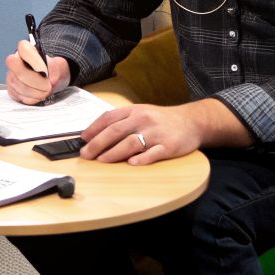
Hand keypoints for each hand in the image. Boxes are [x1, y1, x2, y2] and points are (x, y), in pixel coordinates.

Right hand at [4, 40, 69, 104]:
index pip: (23, 48)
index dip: (34, 60)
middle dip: (37, 82)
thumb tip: (51, 81)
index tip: (44, 69)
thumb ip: (56, 70)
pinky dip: (34, 98)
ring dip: (37, 92)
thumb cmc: (52, 70)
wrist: (48, 79)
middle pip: (20, 73)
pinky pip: (22, 97)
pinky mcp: (12, 91)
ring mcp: (11, 77)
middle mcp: (14, 61)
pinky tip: (38, 94)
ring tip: (46, 90)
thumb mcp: (59, 66)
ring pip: (21, 87)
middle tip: (48, 85)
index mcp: (26, 50)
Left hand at [78, 103, 205, 165]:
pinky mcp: (168, 146)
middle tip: (86, 155)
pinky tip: (131, 163)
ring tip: (102, 161)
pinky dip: (142, 159)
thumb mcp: (141, 113)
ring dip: (114, 153)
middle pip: (116, 131)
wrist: (192, 121)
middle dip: (98, 144)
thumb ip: (122, 121)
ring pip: (131, 143)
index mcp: (134, 111)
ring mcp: (156, 133)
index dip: (94, 128)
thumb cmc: (161, 119)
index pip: (109, 118)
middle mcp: (143, 120)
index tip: (83, 140)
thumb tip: (96, 134)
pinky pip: (153, 153)